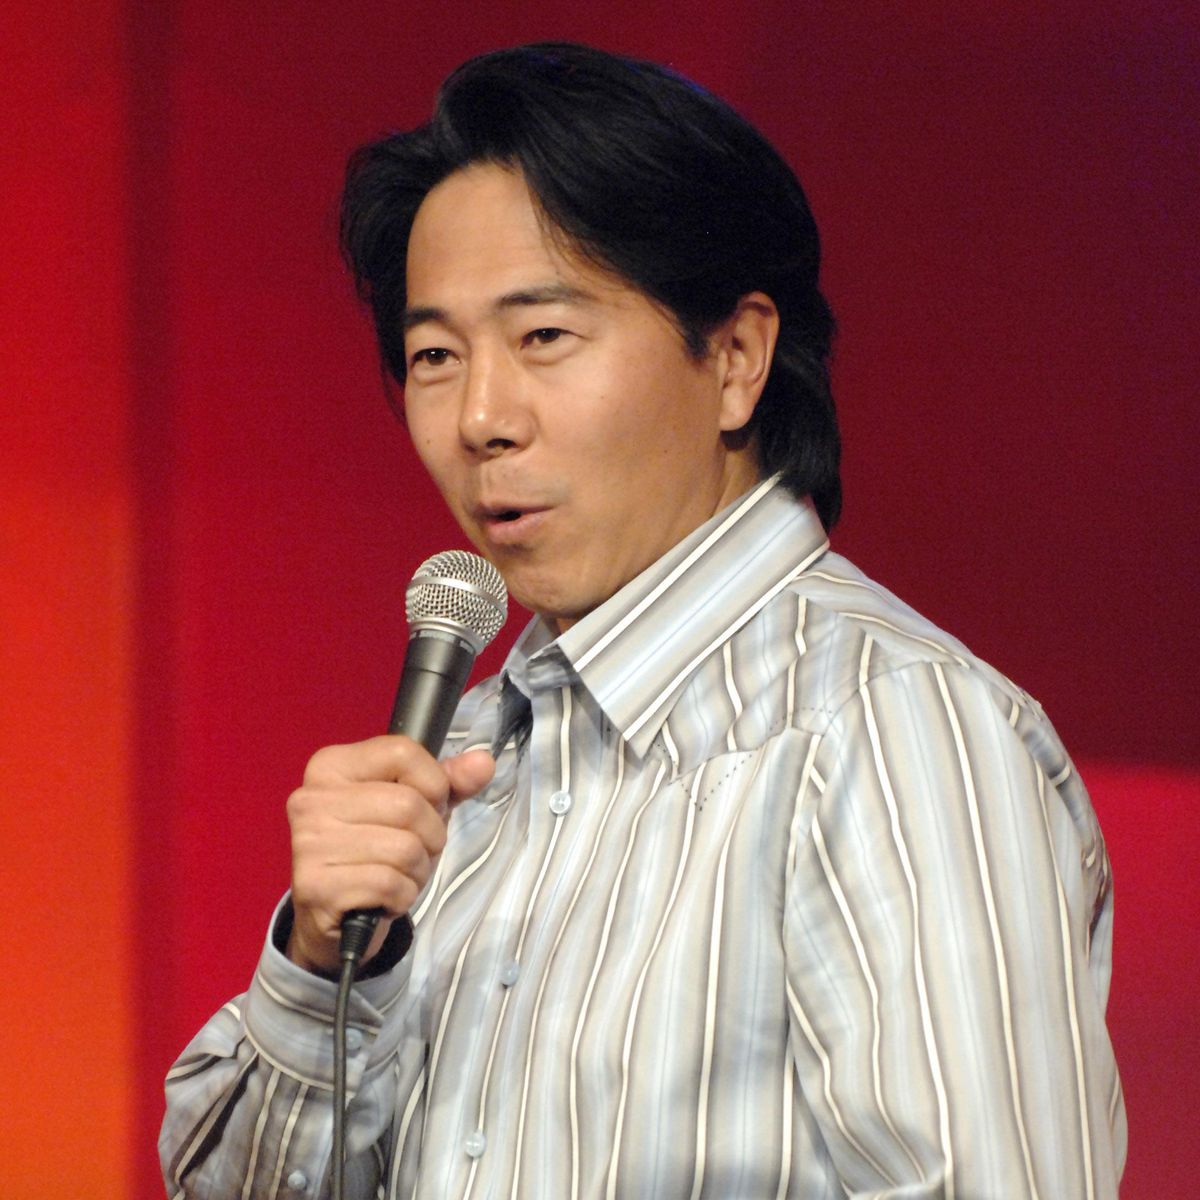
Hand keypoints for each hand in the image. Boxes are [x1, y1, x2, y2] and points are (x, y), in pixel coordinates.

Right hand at [284, 735, 494, 974]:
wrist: (333, 914)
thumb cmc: (375, 850)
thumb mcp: (414, 807)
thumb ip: (450, 782)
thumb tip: (483, 762)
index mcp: (331, 766)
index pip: (403, 752)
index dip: (433, 784)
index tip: (427, 806)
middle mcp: (312, 799)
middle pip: (408, 803)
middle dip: (431, 835)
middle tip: (415, 851)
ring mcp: (309, 843)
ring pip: (405, 848)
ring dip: (419, 870)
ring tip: (400, 874)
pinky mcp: (315, 886)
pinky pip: (390, 884)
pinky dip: (403, 896)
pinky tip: (386, 897)